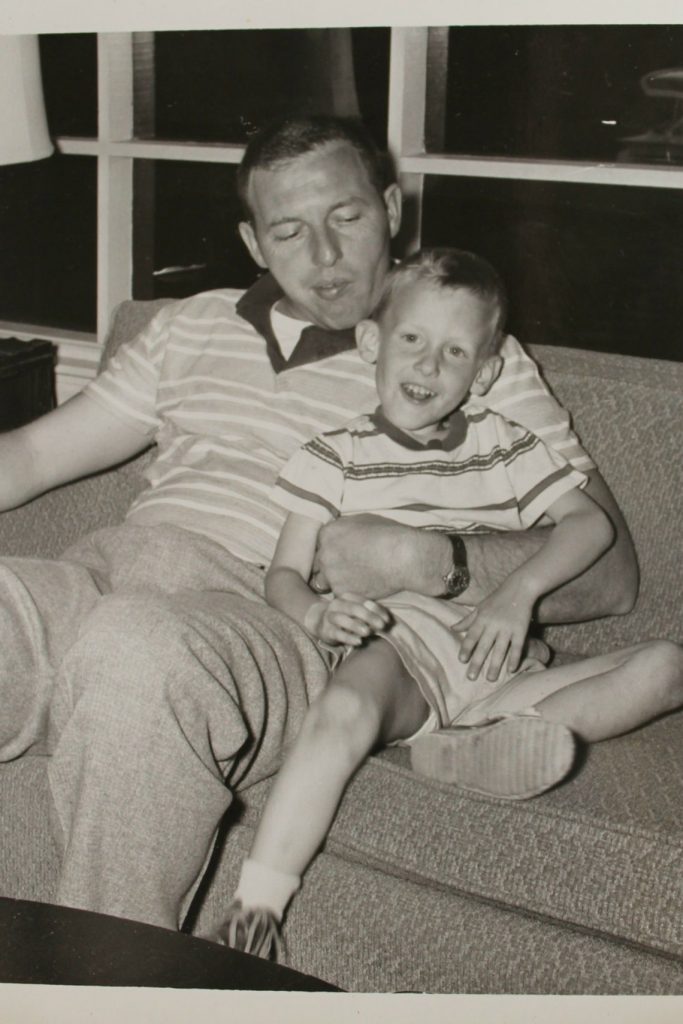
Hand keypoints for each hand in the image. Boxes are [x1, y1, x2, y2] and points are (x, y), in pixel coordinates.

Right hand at [305, 593, 390, 646]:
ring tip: (368, 632)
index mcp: (347, 597)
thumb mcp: (358, 612)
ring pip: (342, 620)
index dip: (377, 610)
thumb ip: (371, 613)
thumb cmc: (346, 616)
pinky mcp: (326, 631)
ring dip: (356, 625)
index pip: (364, 601)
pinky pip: (337, 634)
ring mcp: (330, 617)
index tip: (387, 620)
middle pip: (354, 609)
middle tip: (381, 626)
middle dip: (369, 617)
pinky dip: (348, 638)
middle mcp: (337, 604)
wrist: (320, 621)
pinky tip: (358, 641)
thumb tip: (386, 619)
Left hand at [312, 515, 449, 599]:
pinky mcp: (341, 592)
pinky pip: (338, 595)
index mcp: (327, 533)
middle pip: (318, 564)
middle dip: (329, 566)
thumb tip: (339, 531)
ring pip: (324, 582)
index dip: (329, 550)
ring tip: (353, 580)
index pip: (318, 544)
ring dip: (334, 582)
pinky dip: (348, 593)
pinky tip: (363, 587)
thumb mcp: (362, 521)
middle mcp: (324, 554)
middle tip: (346, 568)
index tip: (340, 554)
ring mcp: (331, 575)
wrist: (404, 557)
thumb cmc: (388, 535)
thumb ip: (344, 528)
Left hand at [455, 579, 534, 681]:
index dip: (466, 648)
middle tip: (471, 678)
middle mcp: (493, 624)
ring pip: (500, 649)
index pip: (472, 636)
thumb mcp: (480, 607)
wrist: (519, 588)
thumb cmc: (497, 598)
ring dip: (495, 665)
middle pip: (484, 646)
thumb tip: (452, 628)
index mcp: (482, 618)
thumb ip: (467, 620)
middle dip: (477, 662)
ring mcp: (507, 628)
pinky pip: (517, 646)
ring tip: (490, 679)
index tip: (462, 660)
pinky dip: (514, 658)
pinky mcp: (521, 630)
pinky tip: (511, 670)